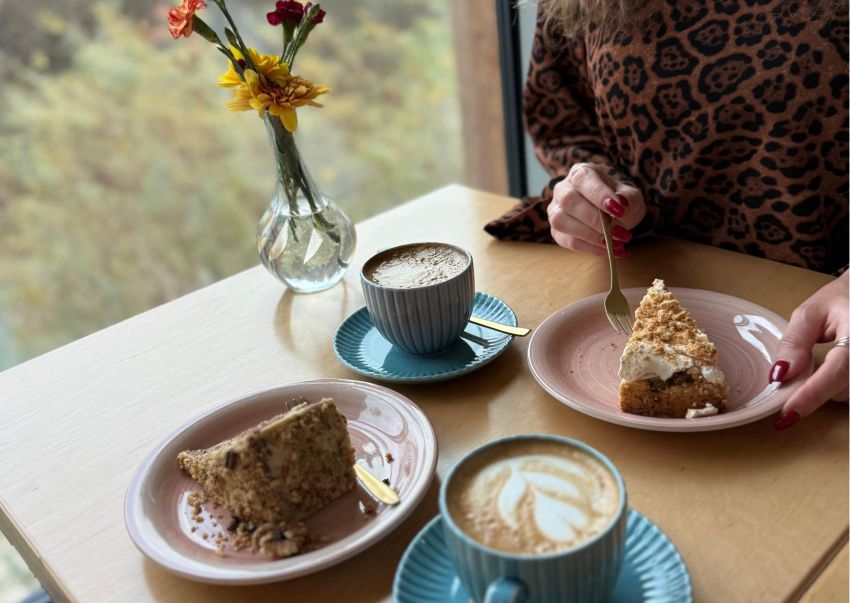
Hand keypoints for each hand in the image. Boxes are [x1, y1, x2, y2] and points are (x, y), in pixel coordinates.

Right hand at [547, 163, 645, 256]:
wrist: (614, 215)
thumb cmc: (619, 201)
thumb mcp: (631, 196)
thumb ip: (628, 198)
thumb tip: (620, 204)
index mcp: (580, 173)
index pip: (582, 179)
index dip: (599, 194)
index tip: (618, 209)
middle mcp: (563, 189)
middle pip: (568, 200)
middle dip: (595, 219)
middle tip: (619, 231)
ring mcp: (556, 211)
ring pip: (561, 221)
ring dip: (590, 235)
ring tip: (614, 243)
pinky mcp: (557, 232)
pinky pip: (568, 241)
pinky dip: (591, 248)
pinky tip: (610, 250)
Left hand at [772, 271, 848, 429]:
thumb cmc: (842, 299)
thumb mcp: (811, 313)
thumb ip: (794, 343)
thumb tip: (779, 375)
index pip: (836, 371)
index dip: (811, 395)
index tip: (787, 414)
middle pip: (842, 388)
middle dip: (814, 389)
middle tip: (797, 373)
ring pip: (848, 394)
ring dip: (828, 386)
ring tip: (827, 358)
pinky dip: (838, 385)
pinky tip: (834, 369)